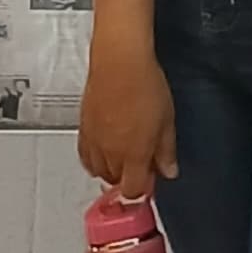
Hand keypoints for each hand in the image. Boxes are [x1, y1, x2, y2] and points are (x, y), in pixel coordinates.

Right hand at [79, 40, 178, 191]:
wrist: (119, 62)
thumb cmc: (144, 85)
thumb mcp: (167, 121)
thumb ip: (166, 151)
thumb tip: (169, 170)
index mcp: (133, 155)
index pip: (133, 190)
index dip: (143, 188)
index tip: (152, 176)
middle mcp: (110, 154)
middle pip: (115, 182)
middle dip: (129, 177)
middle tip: (141, 162)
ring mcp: (94, 142)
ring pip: (98, 170)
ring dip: (112, 169)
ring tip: (124, 154)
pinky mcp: (82, 129)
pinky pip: (85, 155)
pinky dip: (94, 158)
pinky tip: (105, 149)